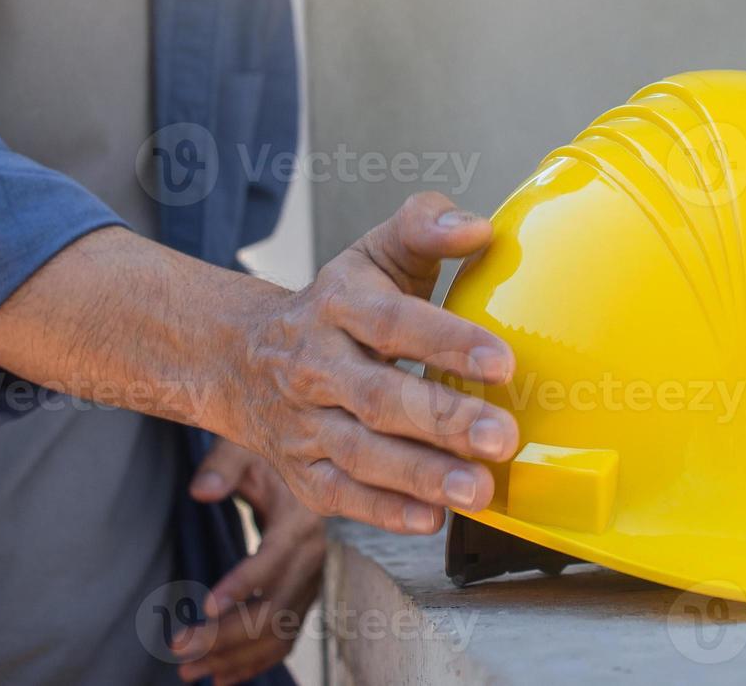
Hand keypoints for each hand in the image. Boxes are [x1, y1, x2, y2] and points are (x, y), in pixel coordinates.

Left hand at [173, 440, 324, 684]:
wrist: (304, 467)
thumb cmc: (265, 454)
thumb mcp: (244, 447)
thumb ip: (222, 466)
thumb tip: (200, 491)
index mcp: (301, 519)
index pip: (274, 559)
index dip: (242, 585)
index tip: (206, 607)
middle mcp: (313, 555)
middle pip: (274, 608)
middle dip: (225, 635)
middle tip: (177, 649)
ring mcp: (312, 580)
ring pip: (279, 632)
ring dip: (235, 657)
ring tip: (188, 672)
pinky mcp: (305, 595)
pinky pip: (285, 637)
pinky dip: (255, 662)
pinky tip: (221, 677)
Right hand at [219, 192, 519, 535]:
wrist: (242, 356)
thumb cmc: (340, 303)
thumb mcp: (375, 254)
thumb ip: (426, 228)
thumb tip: (477, 229)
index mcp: (339, 304)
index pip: (394, 322)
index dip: (447, 342)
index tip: (502, 362)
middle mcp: (315, 365)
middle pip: (378, 396)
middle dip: (442, 420)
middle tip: (501, 437)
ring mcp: (304, 422)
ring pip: (360, 454)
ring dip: (421, 475)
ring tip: (479, 488)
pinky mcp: (301, 470)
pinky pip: (341, 496)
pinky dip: (384, 511)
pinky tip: (433, 517)